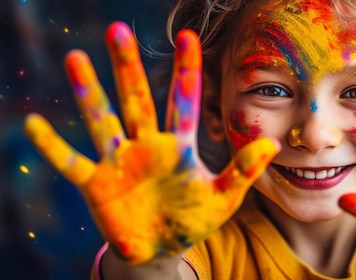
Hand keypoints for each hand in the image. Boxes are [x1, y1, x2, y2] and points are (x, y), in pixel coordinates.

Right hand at [23, 22, 278, 263]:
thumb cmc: (194, 219)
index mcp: (180, 145)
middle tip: (117, 29)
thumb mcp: (224, 197)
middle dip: (127, 67)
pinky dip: (52, 147)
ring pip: (103, 120)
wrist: (163, 250)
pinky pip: (71, 162)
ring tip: (75, 58)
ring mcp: (119, 161)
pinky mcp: (96, 183)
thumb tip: (271, 143)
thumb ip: (244, 171)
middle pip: (136, 99)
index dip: (186, 69)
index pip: (184, 99)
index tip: (188, 36)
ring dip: (88, 92)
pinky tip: (32, 125)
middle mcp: (147, 145)